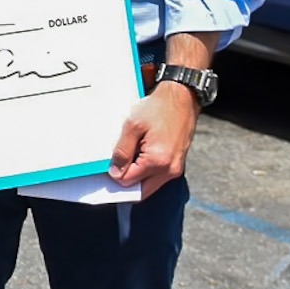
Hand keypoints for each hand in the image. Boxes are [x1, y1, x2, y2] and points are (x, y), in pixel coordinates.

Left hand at [108, 82, 199, 198]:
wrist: (182, 98)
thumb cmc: (159, 108)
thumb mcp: (133, 126)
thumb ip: (122, 152)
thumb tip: (115, 173)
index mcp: (158, 161)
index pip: (128, 182)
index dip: (114, 174)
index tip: (107, 164)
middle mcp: (169, 170)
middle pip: (140, 190)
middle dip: (125, 180)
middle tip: (115, 164)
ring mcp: (175, 168)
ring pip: (149, 185)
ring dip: (136, 176)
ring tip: (129, 156)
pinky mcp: (176, 164)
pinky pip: (157, 176)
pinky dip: (145, 170)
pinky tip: (138, 155)